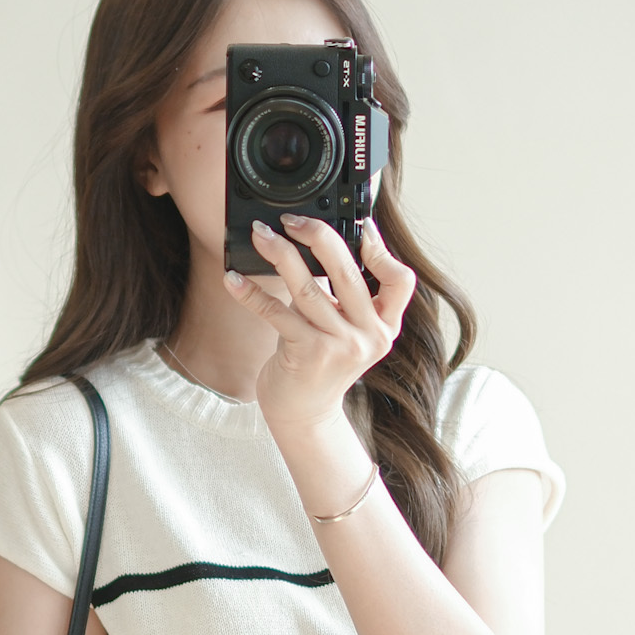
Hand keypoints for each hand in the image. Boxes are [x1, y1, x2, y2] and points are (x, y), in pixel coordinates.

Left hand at [224, 215, 415, 441]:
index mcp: (384, 325)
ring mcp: (340, 347)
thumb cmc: (321, 363)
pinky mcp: (308, 355)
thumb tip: (320, 240)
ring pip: (309, 288)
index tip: (360, 225)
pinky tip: (233, 279)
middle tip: (292, 220)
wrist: (305, 413)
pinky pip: (277, 314)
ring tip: (260, 235)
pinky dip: (251, 293)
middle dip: (318, 236)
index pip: (401, 281)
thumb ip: (344, 295)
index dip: (382, 250)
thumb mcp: (347, 330)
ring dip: (280, 255)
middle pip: (347, 273)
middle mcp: (368, 336)